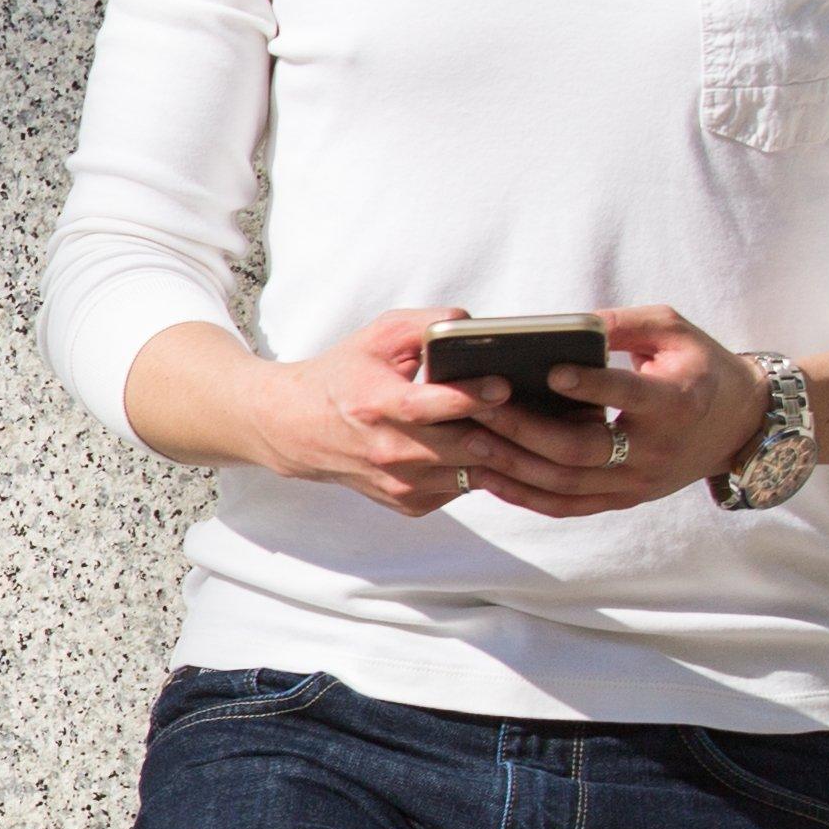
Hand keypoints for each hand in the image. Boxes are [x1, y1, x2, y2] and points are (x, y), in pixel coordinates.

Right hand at [234, 308, 502, 514]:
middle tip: (532, 409)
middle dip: (503, 430)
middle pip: (463, 448)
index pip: (427, 407)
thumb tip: (478, 325)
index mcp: (376, 405)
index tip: (503, 385)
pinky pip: (463, 487)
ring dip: (501, 452)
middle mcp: (386, 452)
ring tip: (521, 426)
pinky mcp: (409, 504)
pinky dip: (478, 467)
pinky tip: (482, 443)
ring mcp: (399, 484)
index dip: (468, 397)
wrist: (296, 430)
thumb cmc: (344, 375)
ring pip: (473, 473)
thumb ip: (428, 324)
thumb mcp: (378, 337)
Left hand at [453, 307, 765, 512]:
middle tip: (478, 406)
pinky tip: (488, 476)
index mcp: (676, 403)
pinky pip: (566, 507)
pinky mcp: (624, 499)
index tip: (550, 371)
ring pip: (566, 485)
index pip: (628, 397)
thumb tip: (568, 323)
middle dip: (524, 429)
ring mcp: (638, 483)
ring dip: (513, 465)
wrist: (739, 424)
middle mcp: (656, 451)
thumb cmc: (699, 366)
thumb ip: (624, 323)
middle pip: (581, 450)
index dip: (591, 387)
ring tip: (470, 439)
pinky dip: (524, 496)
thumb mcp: (674, 332)